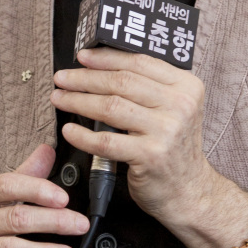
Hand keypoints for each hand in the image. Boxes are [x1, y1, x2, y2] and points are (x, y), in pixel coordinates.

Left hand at [51, 47, 247, 247]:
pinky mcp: (151, 156)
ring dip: (78, 101)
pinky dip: (83, 136)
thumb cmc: (172, 148)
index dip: (106, 58)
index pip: (139, 62)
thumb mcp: (174, 109)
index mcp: (186, 86)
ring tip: (59, 99)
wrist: (188, 191)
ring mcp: (167, 130)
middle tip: (62, 78)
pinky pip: (106, 141)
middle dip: (85, 78)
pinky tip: (70, 131)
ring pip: (111, 107)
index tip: (82, 57)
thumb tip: (102, 66)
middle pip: (122, 82)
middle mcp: (180, 105)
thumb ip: (149, 87)